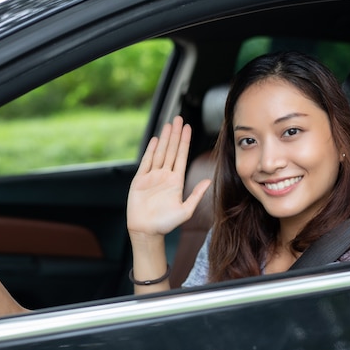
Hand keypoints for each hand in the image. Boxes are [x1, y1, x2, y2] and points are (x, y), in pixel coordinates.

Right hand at [127, 116, 210, 239]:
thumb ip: (196, 195)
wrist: (146, 231)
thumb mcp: (186, 210)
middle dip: (175, 134)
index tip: (188, 128)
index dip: (184, 142)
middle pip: (171, 150)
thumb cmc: (166, 224)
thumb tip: (209, 181)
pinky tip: (155, 140)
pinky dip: (150, 150)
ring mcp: (152, 176)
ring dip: (164, 138)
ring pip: (159, 153)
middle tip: (178, 119)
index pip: (181, 156)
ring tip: (168, 124)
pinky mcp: (140, 180)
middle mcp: (165, 176)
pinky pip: (146, 162)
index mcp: (176, 181)